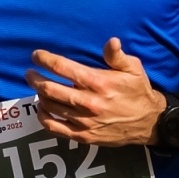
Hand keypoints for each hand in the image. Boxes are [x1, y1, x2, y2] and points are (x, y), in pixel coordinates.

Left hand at [25, 37, 166, 146]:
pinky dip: (43, 117)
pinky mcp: (82, 136)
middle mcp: (88, 102)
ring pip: (50, 107)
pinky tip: (42, 108)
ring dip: (38, 95)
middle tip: (29, 73)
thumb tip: (111, 41)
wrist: (148, 122)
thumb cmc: (138, 91)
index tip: (36, 55)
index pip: (62, 67)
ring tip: (37, 87)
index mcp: (98, 82)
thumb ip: (117, 56)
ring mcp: (83, 121)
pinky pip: (54, 127)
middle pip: (50, 88)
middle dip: (35, 78)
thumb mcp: (133, 69)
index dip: (45, 59)